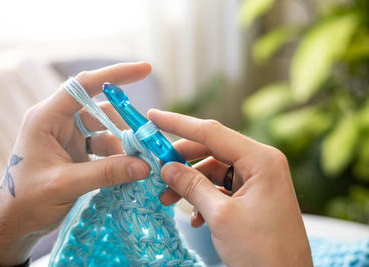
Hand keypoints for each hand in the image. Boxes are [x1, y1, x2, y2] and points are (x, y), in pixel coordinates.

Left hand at [0, 63, 151, 265]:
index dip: (115, 75)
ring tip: (140, 164)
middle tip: (147, 145)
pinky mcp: (77, 154)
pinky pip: (104, 149)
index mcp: (47, 118)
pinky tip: (129, 172)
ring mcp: (69, 138)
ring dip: (124, 147)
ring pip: (106, 132)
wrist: (14, 223)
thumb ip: (105, 174)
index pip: (84, 86)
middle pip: (101, 112)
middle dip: (125, 127)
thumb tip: (144, 166)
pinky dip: (118, 158)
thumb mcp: (65, 184)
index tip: (145, 70)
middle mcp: (59, 123)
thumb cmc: (26, 200)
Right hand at [148, 109, 312, 266]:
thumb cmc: (262, 251)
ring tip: (168, 199)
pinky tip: (195, 217)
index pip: (212, 132)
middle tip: (156, 168)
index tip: (153, 117)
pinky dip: (204, 197)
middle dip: (182, 160)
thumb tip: (166, 167)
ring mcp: (258, 179)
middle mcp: (261, 163)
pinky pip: (221, 187)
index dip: (179, 123)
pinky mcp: (253, 195)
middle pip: (212, 149)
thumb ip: (192, 186)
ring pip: (214, 170)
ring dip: (190, 183)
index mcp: (261, 159)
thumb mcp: (221, 216)